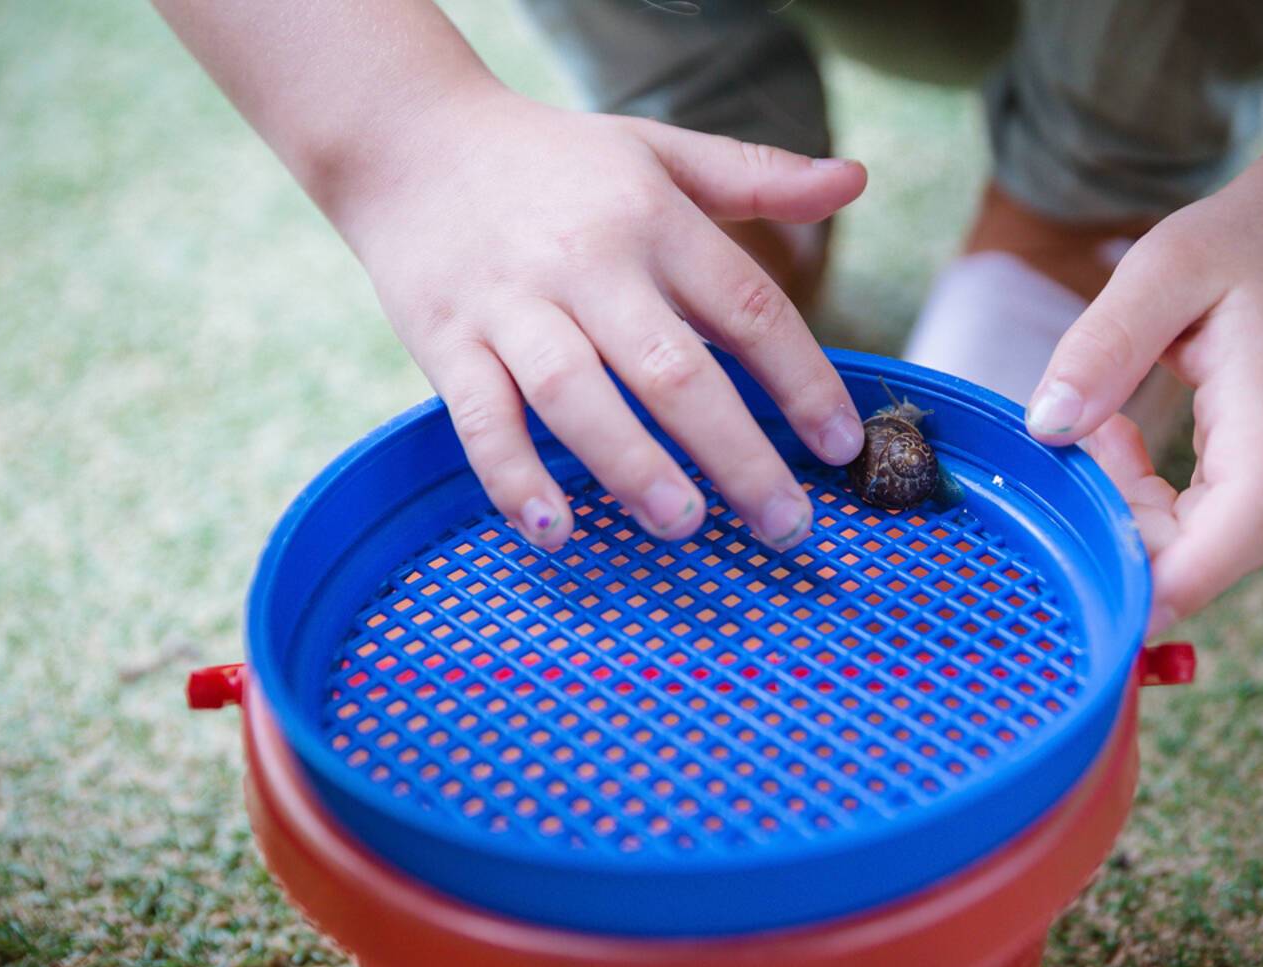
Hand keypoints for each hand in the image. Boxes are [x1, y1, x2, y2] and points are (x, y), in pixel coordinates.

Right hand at [330, 83, 868, 550]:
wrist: (408, 136)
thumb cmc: (555, 161)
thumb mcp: (661, 152)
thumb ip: (759, 176)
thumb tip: (854, 180)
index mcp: (653, 218)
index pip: (746, 304)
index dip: (802, 378)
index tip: (840, 444)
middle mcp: (587, 262)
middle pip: (672, 367)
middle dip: (735, 453)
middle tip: (786, 524)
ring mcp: (511, 305)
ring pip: (574, 395)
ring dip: (631, 465)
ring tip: (682, 524)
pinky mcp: (444, 342)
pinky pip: (479, 419)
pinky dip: (513, 478)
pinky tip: (554, 533)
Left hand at [1025, 176, 1262, 631]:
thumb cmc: (1240, 250)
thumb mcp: (1161, 272)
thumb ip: (1103, 348)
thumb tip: (1047, 426)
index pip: (1200, 563)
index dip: (1123, 587)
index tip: (1052, 566)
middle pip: (1179, 571)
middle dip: (1106, 529)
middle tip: (1073, 441)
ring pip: (1177, 560)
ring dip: (1118, 509)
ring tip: (1102, 422)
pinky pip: (1183, 536)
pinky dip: (1135, 500)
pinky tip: (1118, 436)